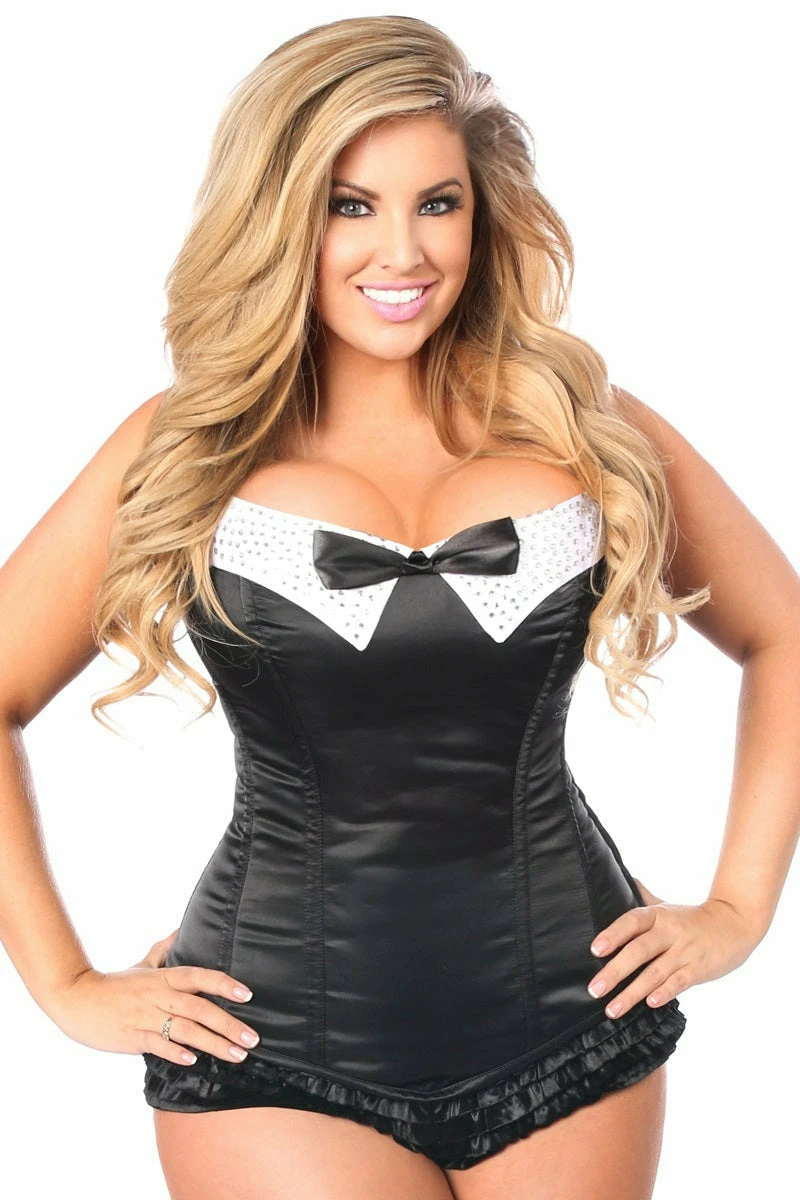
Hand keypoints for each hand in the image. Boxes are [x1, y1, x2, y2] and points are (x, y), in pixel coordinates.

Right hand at [48, 930, 261, 1066]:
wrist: (76, 999)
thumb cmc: (114, 984)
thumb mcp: (142, 964)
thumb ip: (164, 950)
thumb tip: (182, 928)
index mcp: (164, 977)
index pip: (200, 977)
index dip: (224, 984)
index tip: (248, 995)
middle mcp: (159, 995)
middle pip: (199, 1008)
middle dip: (229, 1024)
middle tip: (253, 1038)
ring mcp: (145, 1016)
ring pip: (185, 1030)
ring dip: (213, 1043)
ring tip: (237, 1055)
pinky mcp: (131, 1036)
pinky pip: (156, 1044)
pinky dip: (174, 1052)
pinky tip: (192, 1060)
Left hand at [586, 878, 762, 1019]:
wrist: (735, 923)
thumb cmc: (692, 918)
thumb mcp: (666, 905)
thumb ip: (641, 898)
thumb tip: (617, 879)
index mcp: (658, 915)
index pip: (631, 922)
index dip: (613, 934)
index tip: (595, 949)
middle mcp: (669, 932)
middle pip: (639, 951)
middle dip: (615, 971)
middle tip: (594, 989)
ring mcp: (684, 952)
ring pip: (655, 973)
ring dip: (632, 993)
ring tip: (612, 1009)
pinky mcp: (698, 969)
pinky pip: (679, 982)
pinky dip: (664, 993)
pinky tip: (649, 1003)